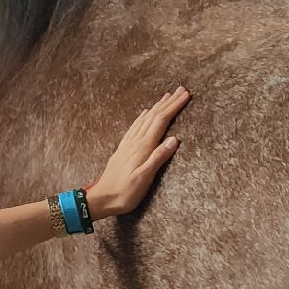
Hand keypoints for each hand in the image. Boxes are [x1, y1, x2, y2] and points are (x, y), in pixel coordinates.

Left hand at [89, 86, 189, 217]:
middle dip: (168, 102)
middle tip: (182, 89)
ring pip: (145, 119)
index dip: (174, 107)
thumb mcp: (144, 178)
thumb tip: (175, 139)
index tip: (186, 95)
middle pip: (154, 116)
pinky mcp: (123, 149)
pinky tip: (144, 113)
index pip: (161, 121)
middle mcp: (135, 142)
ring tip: (167, 96)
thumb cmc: (124, 193)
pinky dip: (143, 116)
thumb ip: (158, 158)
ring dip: (157, 106)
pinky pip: (135, 126)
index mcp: (143, 147)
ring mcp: (128, 144)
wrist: (101, 198)